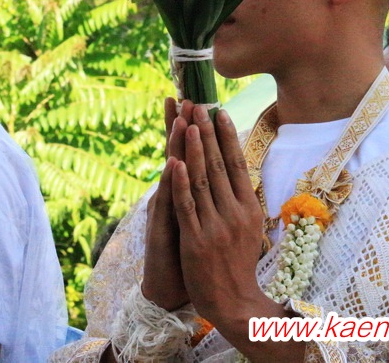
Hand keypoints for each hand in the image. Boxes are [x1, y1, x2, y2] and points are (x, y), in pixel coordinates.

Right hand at [141, 98, 193, 310]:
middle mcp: (170, 197)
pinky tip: (174, 162)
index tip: (195, 100)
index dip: (191, 128)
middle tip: (187, 97)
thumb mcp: (199, 221)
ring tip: (181, 118)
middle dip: (184, 126)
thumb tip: (224, 177)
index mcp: (182, 193)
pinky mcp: (164, 229)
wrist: (169, 292)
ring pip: (173, 173)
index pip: (187, 154)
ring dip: (178, 145)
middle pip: (178, 155)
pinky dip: (172, 182)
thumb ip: (205, 197)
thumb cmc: (189, 257)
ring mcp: (165, 211)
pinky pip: (170, 202)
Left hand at [169, 104, 296, 359]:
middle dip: (207, 132)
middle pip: (219, 165)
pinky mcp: (196, 239)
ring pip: (202, 179)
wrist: (233, 302)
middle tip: (199, 104)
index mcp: (248, 208)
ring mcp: (214, 225)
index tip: (219, 111)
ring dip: (194, 148)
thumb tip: (238, 171)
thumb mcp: (248, 228)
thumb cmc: (238, 263)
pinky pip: (186, 205)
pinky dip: (180, 182)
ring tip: (188, 122)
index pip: (237, 164)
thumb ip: (241, 200)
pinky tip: (174, 161)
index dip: (227, 136)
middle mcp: (234, 213)